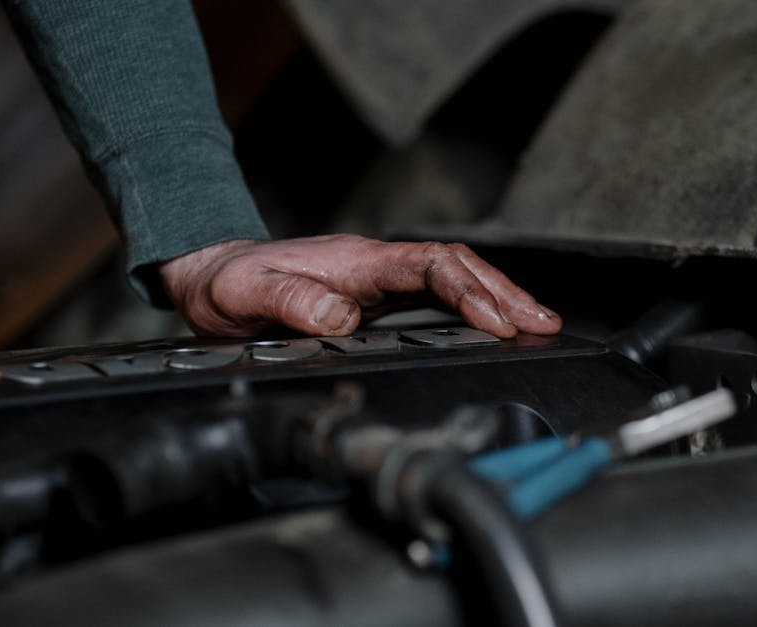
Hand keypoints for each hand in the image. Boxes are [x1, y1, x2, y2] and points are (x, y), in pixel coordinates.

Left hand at [159, 235, 561, 337]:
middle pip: (457, 268)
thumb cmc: (228, 284)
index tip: (496, 322)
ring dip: (498, 299)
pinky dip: (472, 308)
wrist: (211, 274)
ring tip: (539, 324)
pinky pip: (437, 296)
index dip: (468, 291)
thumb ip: (292, 303)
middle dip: (504, 293)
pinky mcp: (377, 297)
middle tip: (544, 323)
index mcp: (356, 262)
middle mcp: (376, 267)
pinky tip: (492, 327)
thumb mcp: (248, 295)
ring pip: (454, 279)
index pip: (430, 266)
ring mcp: (380, 280)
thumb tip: (342, 317)